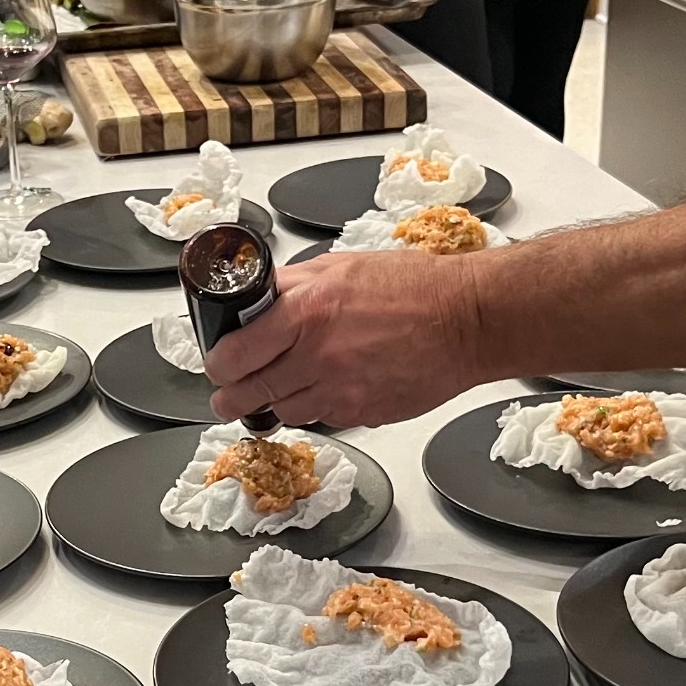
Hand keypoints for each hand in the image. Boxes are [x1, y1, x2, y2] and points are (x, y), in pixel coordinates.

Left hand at [203, 252, 481, 428]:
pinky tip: (328, 387)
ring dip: (275, 402)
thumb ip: (293, 284)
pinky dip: (318, 407)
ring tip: (282, 387)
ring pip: (284, 412)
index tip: (220, 362)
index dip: (219, 362)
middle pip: (249, 393)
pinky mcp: (363, 414)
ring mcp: (341, 391)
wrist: (466, 322)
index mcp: (306, 311)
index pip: (234, 352)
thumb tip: (258, 296)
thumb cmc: (416, 288)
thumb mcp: (341, 266)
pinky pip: (323, 418)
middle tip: (228, 394)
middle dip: (230, 397)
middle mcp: (318, 356)